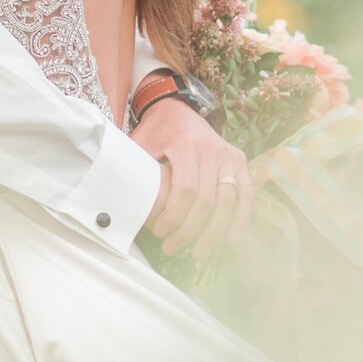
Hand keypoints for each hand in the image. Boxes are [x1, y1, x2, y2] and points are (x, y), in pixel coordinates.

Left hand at [135, 102, 252, 263]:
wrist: (176, 108)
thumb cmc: (155, 131)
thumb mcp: (140, 145)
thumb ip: (135, 171)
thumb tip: (116, 205)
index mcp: (186, 143)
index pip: (186, 190)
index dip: (175, 217)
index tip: (159, 232)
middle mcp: (212, 148)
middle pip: (207, 200)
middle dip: (190, 230)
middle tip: (172, 248)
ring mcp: (229, 154)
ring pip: (227, 201)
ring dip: (214, 232)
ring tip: (198, 253)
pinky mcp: (239, 160)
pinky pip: (246, 193)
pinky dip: (241, 218)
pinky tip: (231, 239)